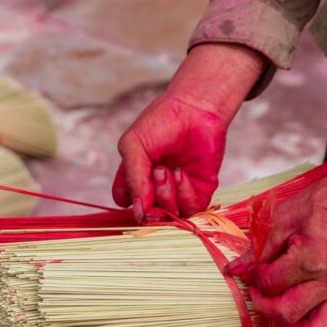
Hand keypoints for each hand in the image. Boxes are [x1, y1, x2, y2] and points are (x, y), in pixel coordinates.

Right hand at [112, 93, 226, 221]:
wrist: (194, 109)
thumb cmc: (160, 122)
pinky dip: (184, 194)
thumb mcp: (134, 147)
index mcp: (136, 177)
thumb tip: (139, 210)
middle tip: (155, 174)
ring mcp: (178, 193)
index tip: (135, 187)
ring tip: (167, 169)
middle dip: (149, 203)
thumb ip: (133, 179)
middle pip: (148, 216)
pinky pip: (190, 209)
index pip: (126, 203)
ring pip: (169, 216)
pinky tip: (181, 173)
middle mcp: (156, 189)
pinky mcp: (199, 192)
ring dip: (166, 194)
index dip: (130, 202)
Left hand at [228, 174, 326, 326]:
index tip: (252, 270)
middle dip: (265, 306)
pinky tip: (309, 318)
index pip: (271, 283)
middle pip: (288, 313)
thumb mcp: (284, 217)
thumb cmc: (324, 203)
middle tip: (260, 292)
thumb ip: (258, 248)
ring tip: (283, 313)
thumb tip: (236, 269)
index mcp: (311, 259)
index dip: (254, 278)